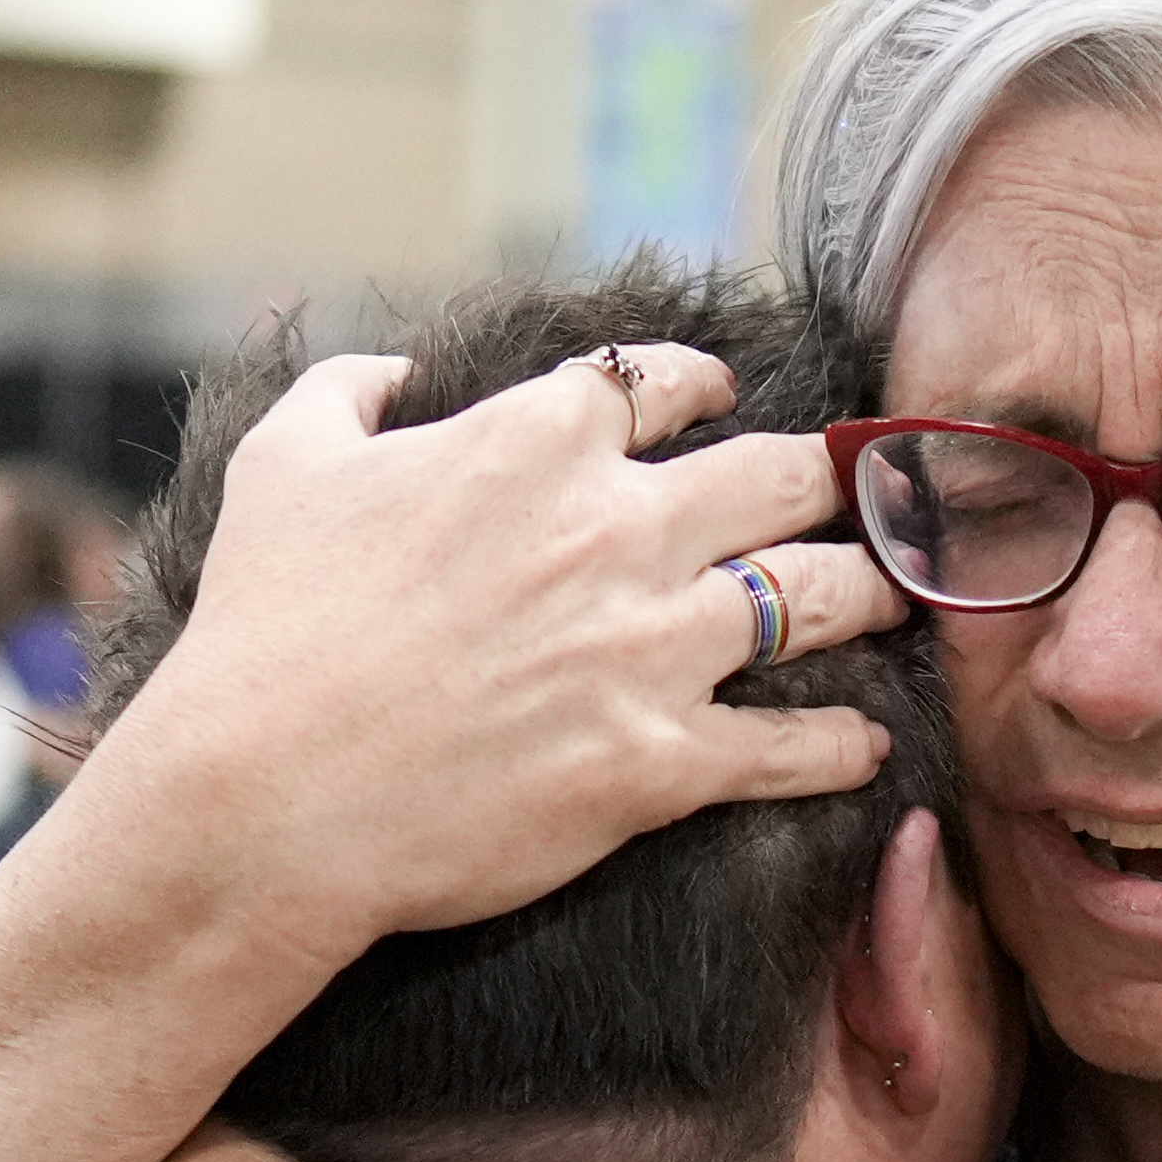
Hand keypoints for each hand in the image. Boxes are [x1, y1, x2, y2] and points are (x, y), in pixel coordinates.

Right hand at [89, 338, 904, 960]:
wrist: (264, 796)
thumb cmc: (265, 629)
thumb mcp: (284, 463)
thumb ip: (348, 387)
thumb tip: (396, 366)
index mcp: (540, 438)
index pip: (669, 381)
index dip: (707, 388)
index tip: (722, 403)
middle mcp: (621, 527)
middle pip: (786, 472)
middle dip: (834, 475)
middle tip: (862, 489)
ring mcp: (652, 648)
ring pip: (823, 595)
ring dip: (873, 591)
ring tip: (897, 596)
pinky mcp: (660, 764)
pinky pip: (796, 747)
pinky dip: (843, 745)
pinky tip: (869, 744)